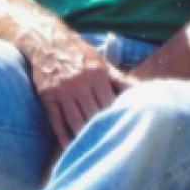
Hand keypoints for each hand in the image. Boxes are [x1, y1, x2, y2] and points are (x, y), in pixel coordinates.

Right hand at [23, 33, 131, 147]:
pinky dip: (64, 137)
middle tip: (111, 145)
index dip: (116, 118)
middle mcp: (79, 83)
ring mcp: (62, 92)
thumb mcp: (102, 63)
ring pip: (75, 121)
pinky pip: (57, 122)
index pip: (109, 104)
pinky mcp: (47, 98)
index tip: (123, 131)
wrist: (48, 41)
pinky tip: (71, 146)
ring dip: (84, 137)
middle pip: (93, 115)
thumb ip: (120, 79)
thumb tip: (142, 90)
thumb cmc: (80, 54)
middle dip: (101, 130)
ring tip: (93, 148)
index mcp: (96, 74)